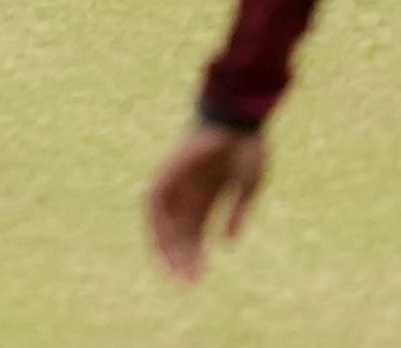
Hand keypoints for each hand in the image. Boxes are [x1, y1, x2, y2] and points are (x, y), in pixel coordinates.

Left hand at [144, 119, 267, 283]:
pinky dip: (155, 223)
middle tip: (189, 283)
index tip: (199, 280)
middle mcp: (189, 192)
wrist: (238, 117)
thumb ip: (236, 214)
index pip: (195, 233)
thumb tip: (227, 243)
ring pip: (164, 222)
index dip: (196, 256)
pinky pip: (153, 202)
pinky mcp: (168, 171)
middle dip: (183, 258)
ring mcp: (177, 181)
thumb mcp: (247, 187)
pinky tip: (165, 244)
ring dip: (168, 247)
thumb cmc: (247, 145)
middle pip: (179, 233)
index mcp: (208, 196)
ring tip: (178, 271)